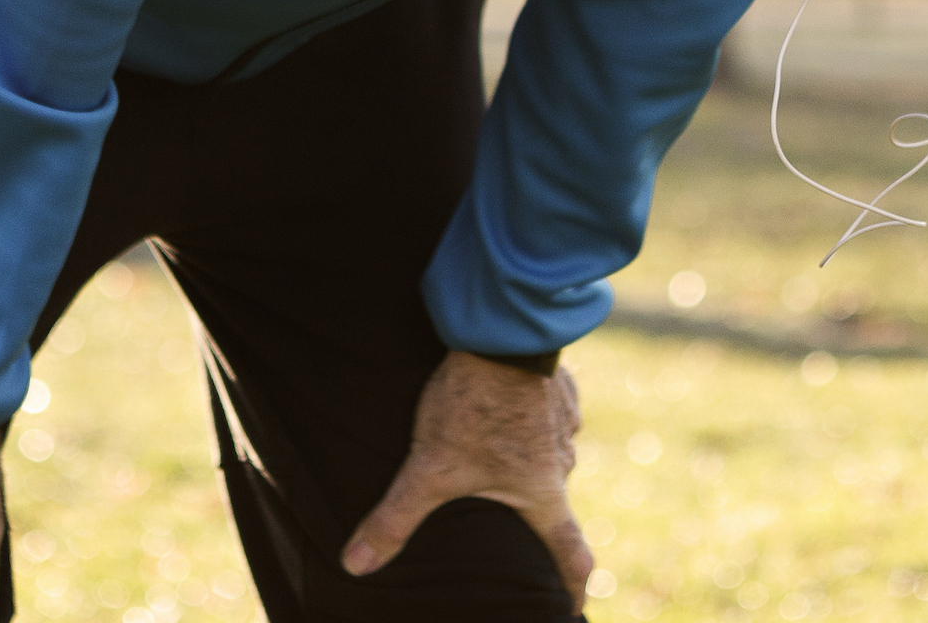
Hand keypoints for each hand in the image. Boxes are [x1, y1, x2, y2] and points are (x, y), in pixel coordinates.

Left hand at [340, 351, 592, 608]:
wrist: (498, 331)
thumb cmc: (473, 404)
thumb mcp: (430, 466)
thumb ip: (395, 518)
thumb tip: (355, 566)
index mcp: (542, 492)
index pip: (571, 554)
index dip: (572, 585)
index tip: (569, 607)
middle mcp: (563, 460)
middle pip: (555, 501)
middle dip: (535, 515)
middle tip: (510, 523)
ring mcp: (565, 420)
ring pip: (552, 454)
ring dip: (532, 460)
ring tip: (499, 458)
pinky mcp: (558, 387)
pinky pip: (549, 415)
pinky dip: (531, 420)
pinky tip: (503, 411)